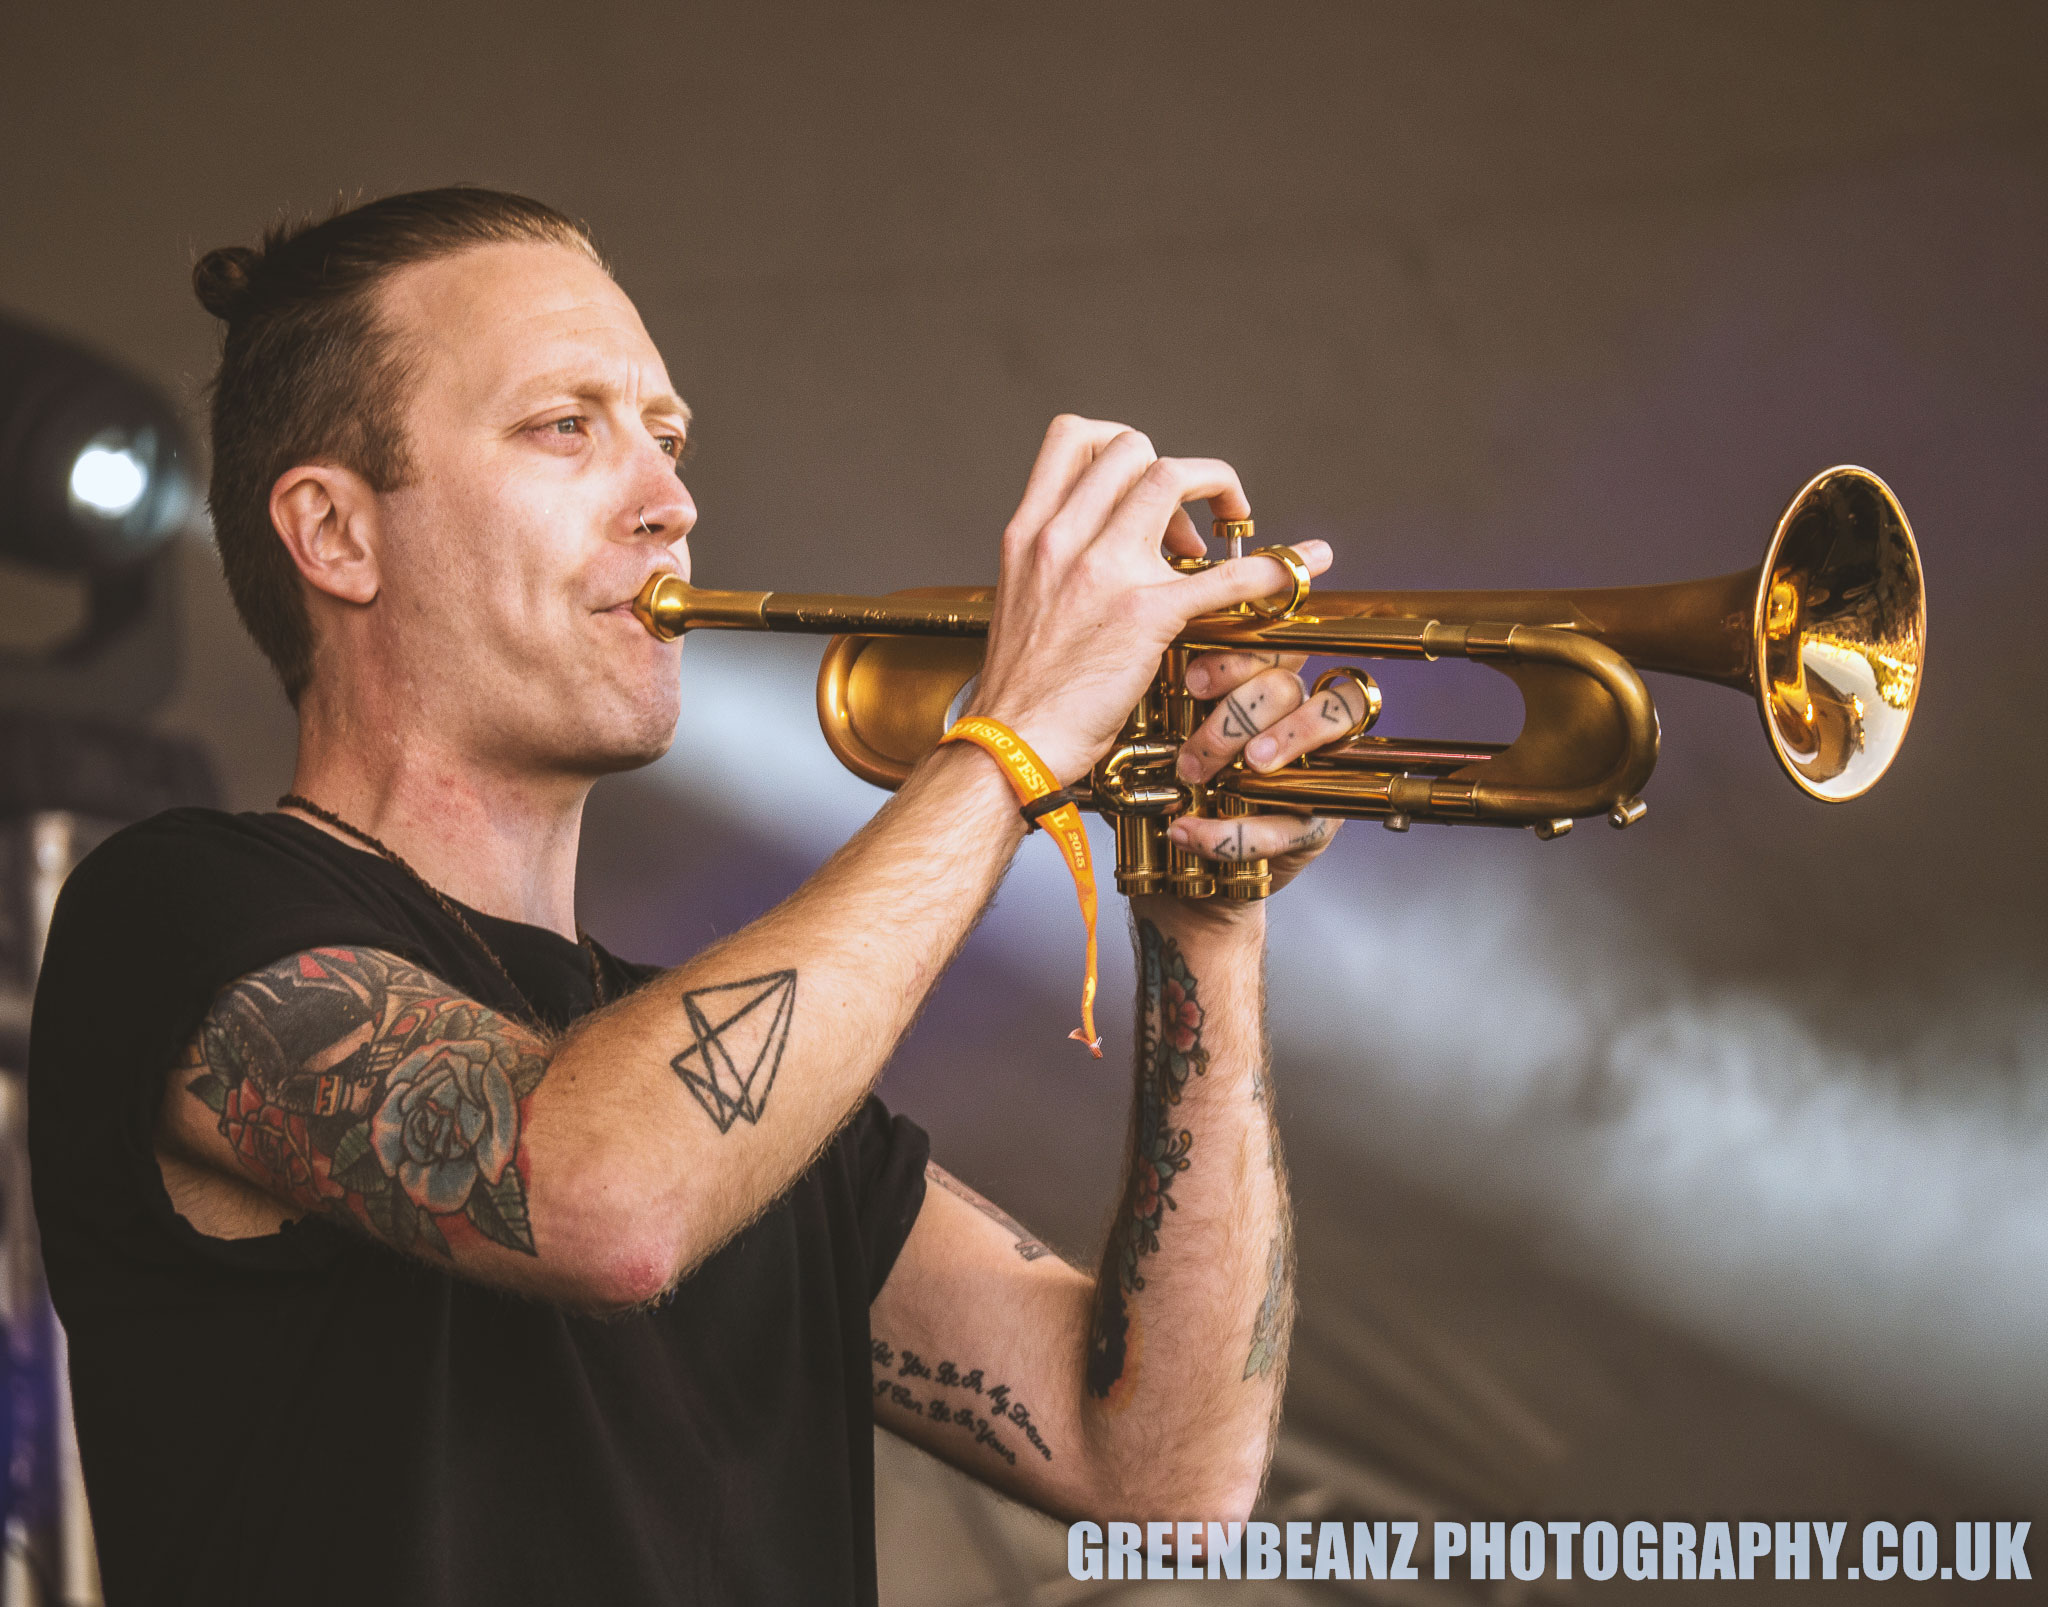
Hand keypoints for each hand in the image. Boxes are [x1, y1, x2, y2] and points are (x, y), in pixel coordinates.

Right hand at [964, 415, 1332, 783]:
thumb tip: (1102, 546)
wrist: (1011, 744)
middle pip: (1132, 447)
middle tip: (1193, 520)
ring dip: (1216, 489)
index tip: (1143, 482)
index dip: (1121, 444)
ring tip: (1226, 532)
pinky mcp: (1144, 615)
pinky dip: (1273, 567)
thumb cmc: (1021, 687)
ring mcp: (1102, 570)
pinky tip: (1300, 568)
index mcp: (1029, 530)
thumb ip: (1054, 561)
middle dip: (1175, 469)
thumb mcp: (1018, 597)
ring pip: (1173, 477)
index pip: (1072, 436)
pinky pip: (1225, 574)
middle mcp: (1061, 537)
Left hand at [1157, 649, 1376, 899]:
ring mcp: (1320, 764)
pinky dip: (1236, 831)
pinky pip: (1293, 819)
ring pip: (1329, 720)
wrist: (1181, 877)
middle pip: (1289, 686)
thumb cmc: (1175, 797)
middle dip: (1238, 715)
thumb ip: (1166, 707)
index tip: (1193, 684)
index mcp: (1258, 690)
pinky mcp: (1321, 821)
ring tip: (1230, 777)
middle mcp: (1297, 717)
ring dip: (1281, 740)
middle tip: (1195, 755)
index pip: (1267, 651)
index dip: (1237, 661)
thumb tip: (1145, 667)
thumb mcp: (1162, 747)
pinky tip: (1189, 832)